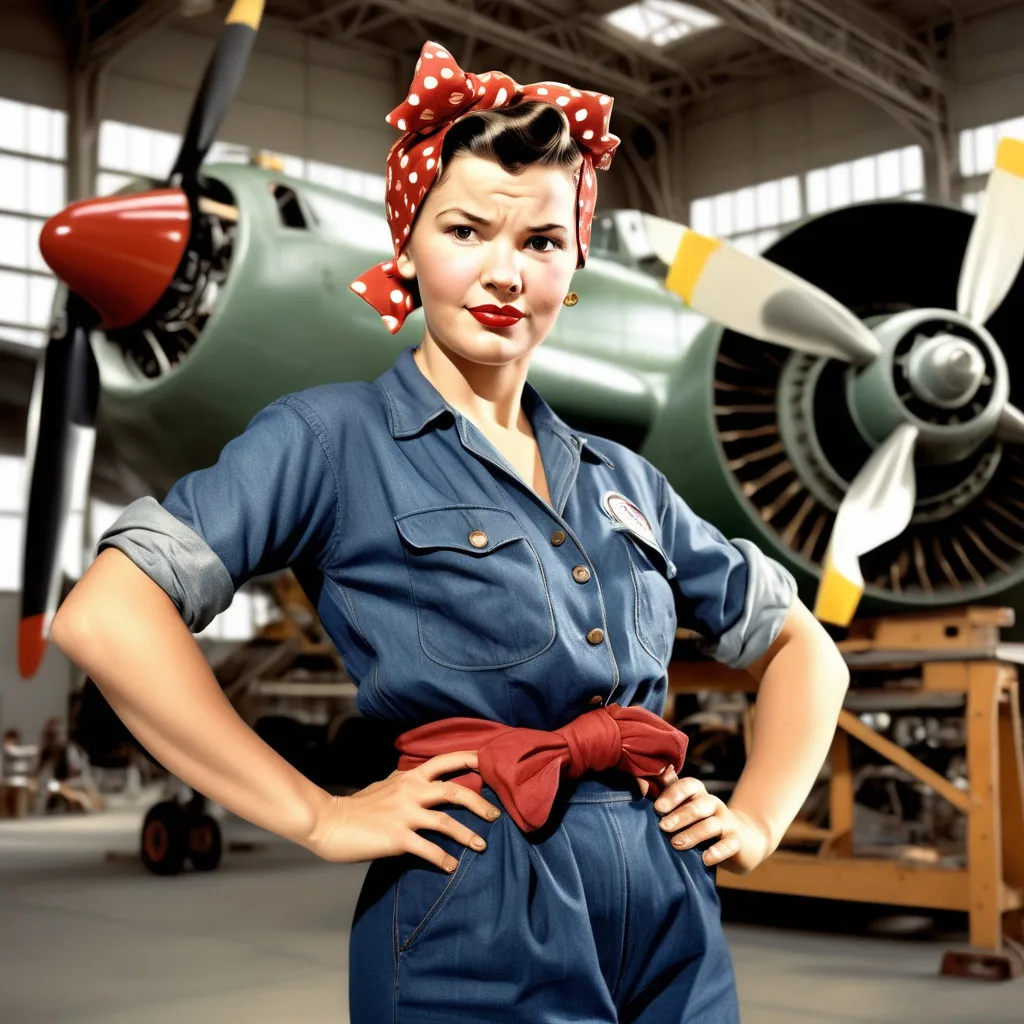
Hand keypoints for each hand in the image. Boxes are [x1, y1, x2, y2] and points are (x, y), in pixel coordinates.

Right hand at [305, 750, 500, 871]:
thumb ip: (404, 779)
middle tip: (496, 814)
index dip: (468, 759)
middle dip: (479, 803)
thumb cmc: (358, 806)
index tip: (488, 762)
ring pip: (446, 822)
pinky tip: (452, 867)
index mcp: (409, 776)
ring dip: (468, 835)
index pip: (444, 761)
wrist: (330, 823)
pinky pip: (428, 849)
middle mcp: (410, 791)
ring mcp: (404, 814)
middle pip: (454, 791)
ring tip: (482, 846)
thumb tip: (417, 774)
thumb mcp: (384, 784)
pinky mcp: (397, 838)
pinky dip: (443, 859)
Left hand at [652, 767, 771, 874]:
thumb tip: (661, 770)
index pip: (690, 785)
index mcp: (700, 794)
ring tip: (676, 844)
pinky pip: (729, 845)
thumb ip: (672, 789)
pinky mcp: (737, 842)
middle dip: (680, 816)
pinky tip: (705, 859)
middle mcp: (714, 805)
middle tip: (663, 827)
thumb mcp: (688, 804)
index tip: (657, 808)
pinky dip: (717, 852)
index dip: (673, 794)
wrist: (742, 839)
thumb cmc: (703, 821)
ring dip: (693, 834)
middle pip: (699, 806)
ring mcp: (728, 823)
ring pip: (711, 825)